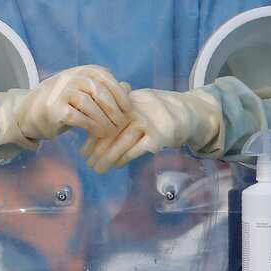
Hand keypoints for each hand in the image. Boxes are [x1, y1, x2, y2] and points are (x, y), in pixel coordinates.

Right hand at [10, 65, 131, 144]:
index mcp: (82, 71)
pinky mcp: (55, 109)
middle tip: (121, 124)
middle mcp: (71, 77)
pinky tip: (97, 133)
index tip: (128, 111)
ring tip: (111, 131)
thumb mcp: (85, 90)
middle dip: (114, 110)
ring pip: (90, 105)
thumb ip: (105, 88)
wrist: (33, 111)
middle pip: (100, 92)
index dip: (120, 96)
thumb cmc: (65, 102)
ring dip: (104, 120)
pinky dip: (92, 126)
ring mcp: (61, 92)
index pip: (107, 79)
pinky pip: (79, 117)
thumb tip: (128, 87)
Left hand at [81, 87, 221, 172]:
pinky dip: (124, 158)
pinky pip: (137, 149)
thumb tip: (90, 129)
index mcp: (127, 102)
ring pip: (122, 142)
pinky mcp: (159, 136)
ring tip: (98, 168)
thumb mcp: (136, 105)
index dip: (92, 136)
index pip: (104, 119)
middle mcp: (136, 110)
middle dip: (97, 149)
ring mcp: (148, 122)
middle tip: (87, 162)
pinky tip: (117, 165)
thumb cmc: (155, 113)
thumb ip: (117, 114)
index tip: (82, 150)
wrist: (188, 112)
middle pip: (111, 131)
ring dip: (107, 157)